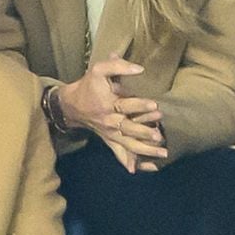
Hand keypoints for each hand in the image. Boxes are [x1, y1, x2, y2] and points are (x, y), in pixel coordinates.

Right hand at [58, 52, 167, 172]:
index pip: (125, 105)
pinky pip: (119, 152)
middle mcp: (109, 121)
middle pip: (128, 128)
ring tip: (162, 152)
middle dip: (144, 131)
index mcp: (107, 104)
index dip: (140, 105)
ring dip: (144, 149)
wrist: (72, 105)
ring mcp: (109, 133)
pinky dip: (127, 161)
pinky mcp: (109, 139)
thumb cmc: (88, 86)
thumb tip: (139, 68)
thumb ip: (118, 65)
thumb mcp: (98, 69)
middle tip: (159, 135)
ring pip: (128, 144)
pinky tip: (136, 170)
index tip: (155, 105)